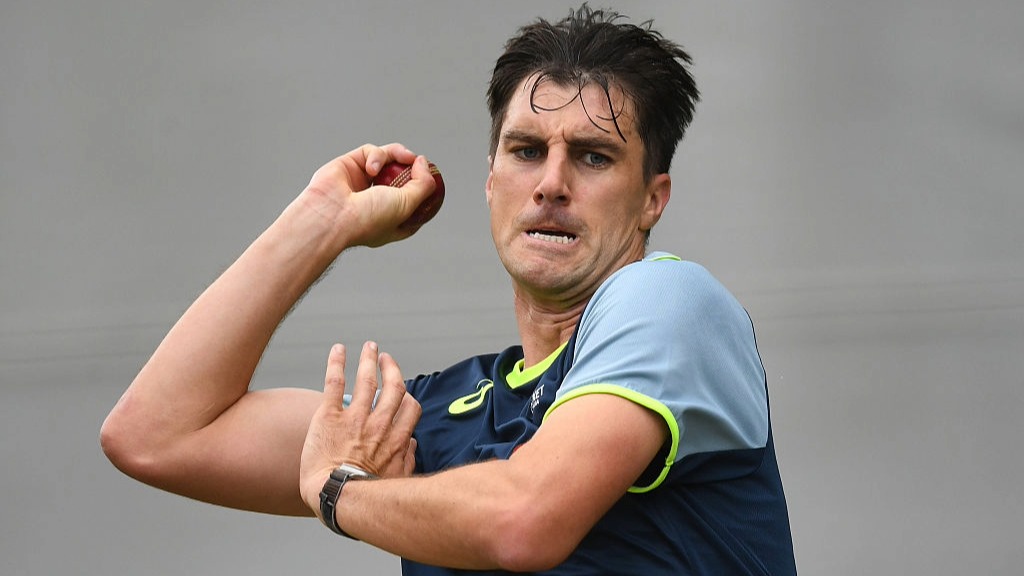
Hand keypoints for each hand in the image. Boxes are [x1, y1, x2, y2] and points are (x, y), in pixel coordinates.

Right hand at [298, 143, 439, 248]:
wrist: (331, 216)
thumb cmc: (367, 218)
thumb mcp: (407, 205)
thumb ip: (422, 184)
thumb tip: (423, 163)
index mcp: (390, 219)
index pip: (412, 203)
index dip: (424, 190)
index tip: (432, 179)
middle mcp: (375, 200)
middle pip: (401, 177)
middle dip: (412, 168)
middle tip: (419, 162)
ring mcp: (362, 182)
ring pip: (388, 159)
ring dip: (398, 154)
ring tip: (404, 157)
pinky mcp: (350, 165)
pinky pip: (370, 152)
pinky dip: (376, 156)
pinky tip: (371, 168)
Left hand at [299, 341, 420, 517]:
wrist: (336, 497)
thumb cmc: (364, 496)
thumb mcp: (397, 480)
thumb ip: (407, 460)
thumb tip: (413, 445)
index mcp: (396, 440)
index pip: (409, 408)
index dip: (407, 394)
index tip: (400, 388)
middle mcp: (379, 424)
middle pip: (393, 387)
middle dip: (391, 369)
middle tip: (385, 359)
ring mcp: (355, 418)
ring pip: (367, 379)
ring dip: (369, 359)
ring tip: (369, 347)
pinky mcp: (330, 416)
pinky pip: (335, 382)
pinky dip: (337, 363)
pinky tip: (338, 349)